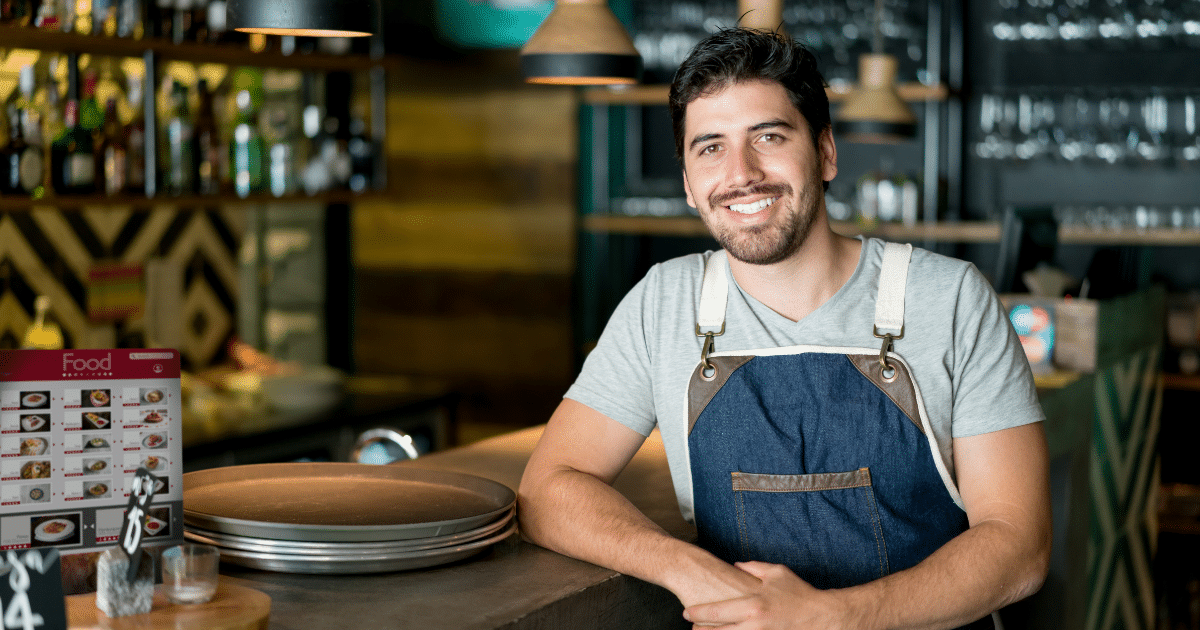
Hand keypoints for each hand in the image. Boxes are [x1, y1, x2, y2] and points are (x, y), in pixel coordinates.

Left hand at [681, 561, 854, 629]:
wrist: (823, 618)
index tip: (687, 612)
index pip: (716, 611)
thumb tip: (736, 565)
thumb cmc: (800, 594)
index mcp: (753, 604)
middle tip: (690, 627)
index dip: (697, 613)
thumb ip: (753, 567)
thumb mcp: (777, 573)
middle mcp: (754, 624)